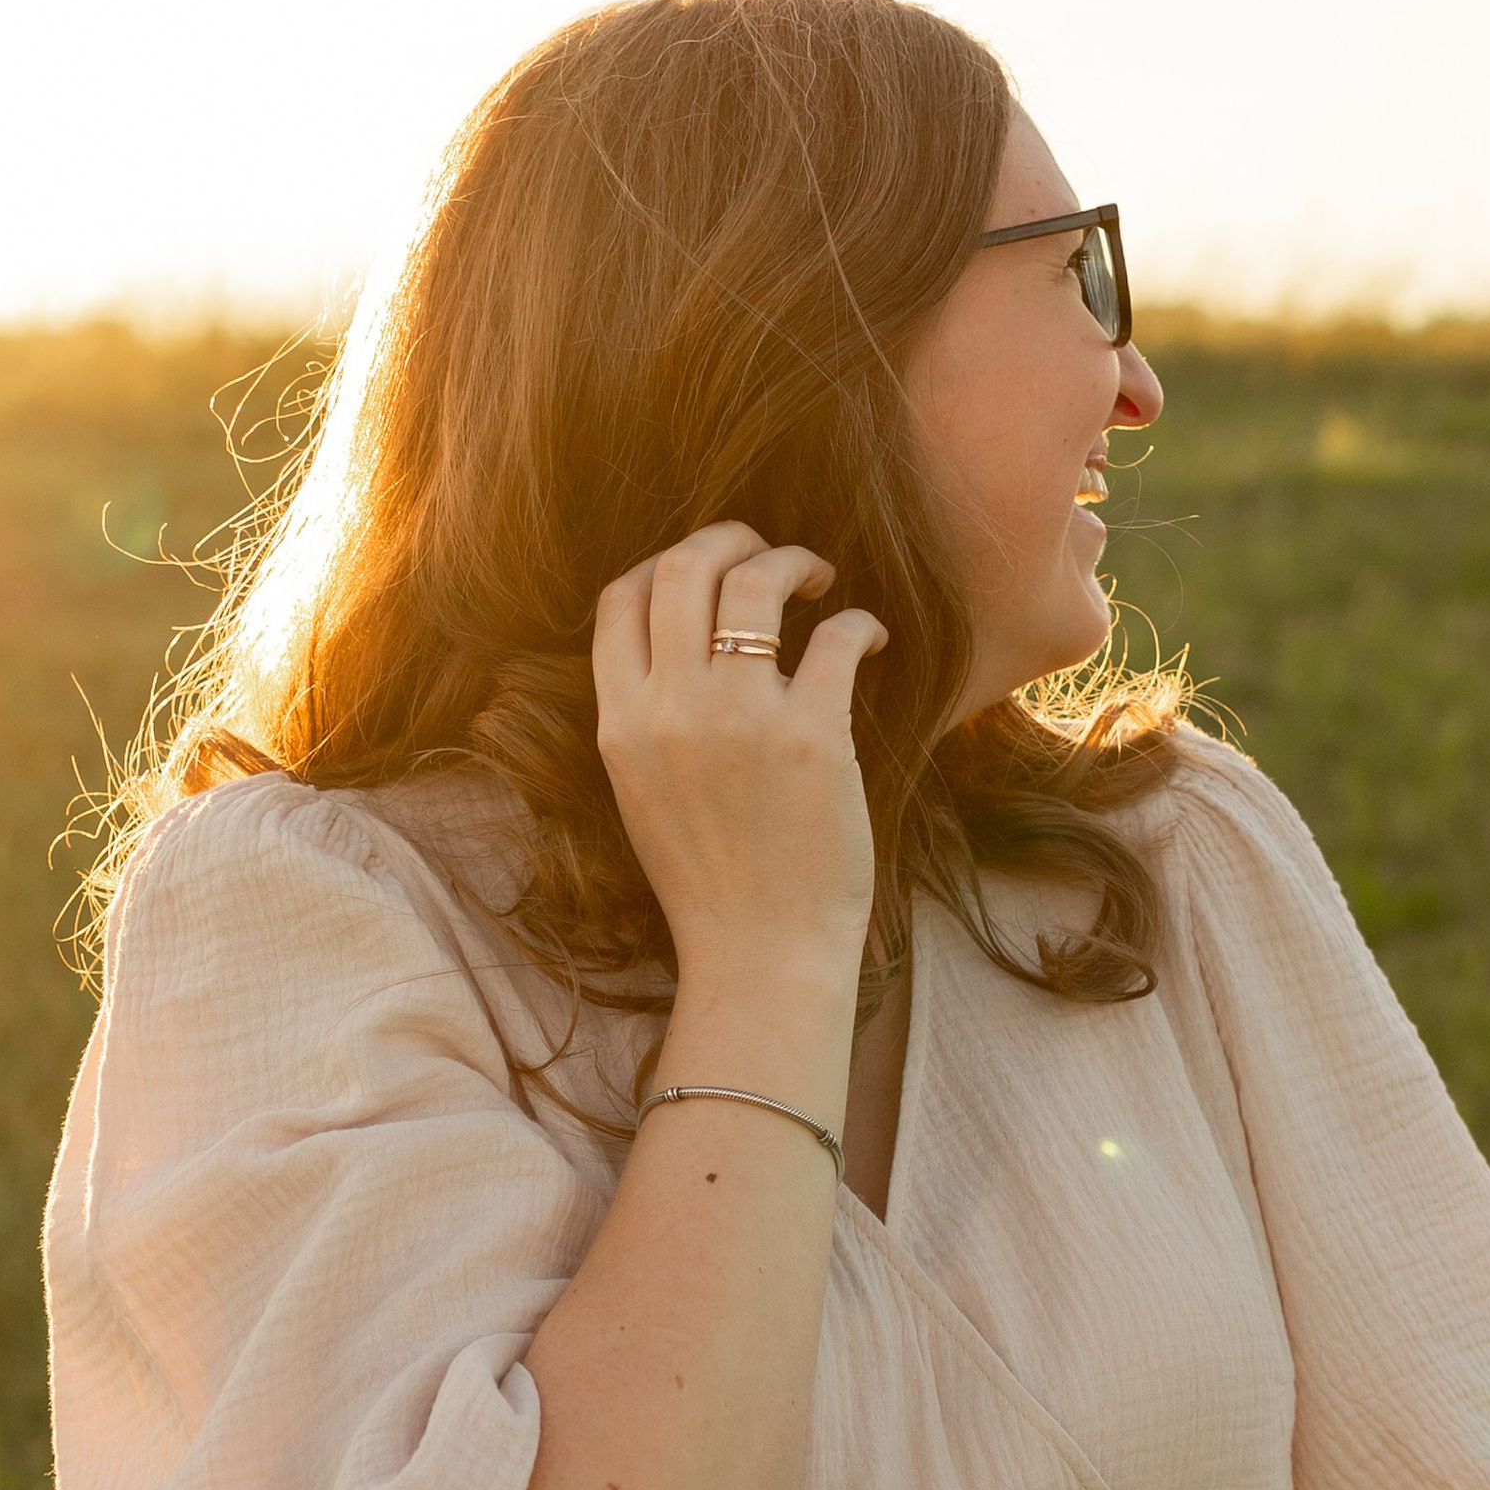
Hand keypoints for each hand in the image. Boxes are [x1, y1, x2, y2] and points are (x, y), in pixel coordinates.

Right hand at [593, 522, 886, 985]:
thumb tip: (681, 641)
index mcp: (621, 723)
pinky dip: (859, 623)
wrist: (759, 953)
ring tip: (820, 580)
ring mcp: (741, 719)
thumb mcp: (643, 791)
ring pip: (755, 581)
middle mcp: (671, 710)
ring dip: (794, 561)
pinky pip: (837, 636)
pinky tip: (868, 638)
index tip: (704, 567)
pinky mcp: (813, 737)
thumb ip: (649, 715)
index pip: (621, 598)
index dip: (664, 562)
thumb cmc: (709, 880)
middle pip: (685, 567)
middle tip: (768, 550)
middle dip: (730, 537)